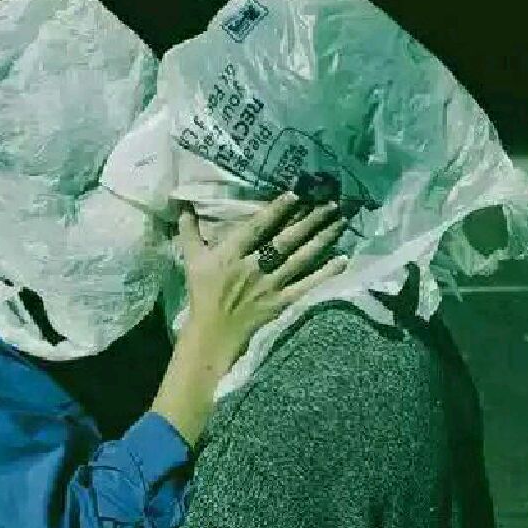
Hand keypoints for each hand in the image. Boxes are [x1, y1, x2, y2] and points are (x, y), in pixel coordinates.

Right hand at [178, 190, 348, 366]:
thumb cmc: (203, 294)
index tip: (296, 194)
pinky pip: (307, 285)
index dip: (277, 210)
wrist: (213, 334)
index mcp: (231, 254)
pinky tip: (343, 260)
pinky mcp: (282, 302)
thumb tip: (184, 206)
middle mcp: (253, 267)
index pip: (257, 228)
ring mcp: (270, 285)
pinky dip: (325, 273)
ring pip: (300, 258)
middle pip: (286, 240)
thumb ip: (190, 232)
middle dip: (310, 220)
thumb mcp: (192, 260)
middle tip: (331, 203)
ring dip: (322, 239)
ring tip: (340, 222)